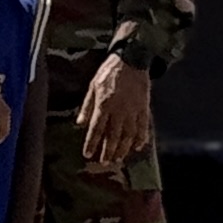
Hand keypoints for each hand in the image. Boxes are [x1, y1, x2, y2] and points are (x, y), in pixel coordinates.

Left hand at [75, 52, 149, 168]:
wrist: (131, 59)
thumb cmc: (109, 72)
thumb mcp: (92, 86)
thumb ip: (87, 106)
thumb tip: (79, 123)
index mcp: (104, 104)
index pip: (96, 129)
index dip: (91, 143)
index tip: (88, 155)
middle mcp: (119, 110)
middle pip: (113, 136)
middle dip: (108, 151)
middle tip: (104, 163)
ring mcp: (133, 110)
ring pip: (128, 135)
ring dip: (123, 149)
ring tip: (118, 159)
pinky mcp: (144, 108)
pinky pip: (143, 126)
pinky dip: (141, 138)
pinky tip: (137, 147)